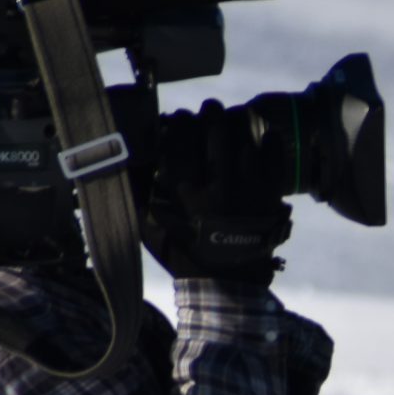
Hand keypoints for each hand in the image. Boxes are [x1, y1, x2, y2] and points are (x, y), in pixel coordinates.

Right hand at [140, 105, 292, 284]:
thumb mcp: (149, 225)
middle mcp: (217, 188)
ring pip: (244, 141)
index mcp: (185, 193)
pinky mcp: (269, 198)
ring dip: (237, 123)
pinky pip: (273, 160)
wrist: (227, 284)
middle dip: (210, 115)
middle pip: (214, 134)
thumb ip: (136, 190)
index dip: (179, 123)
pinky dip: (269, 142)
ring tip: (232, 117)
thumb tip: (120, 157)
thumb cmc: (182, 252)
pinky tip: (263, 134)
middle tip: (208, 109)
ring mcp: (247, 192)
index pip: (180, 142)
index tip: (178, 118)